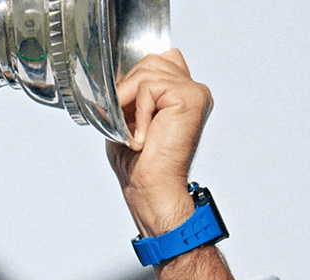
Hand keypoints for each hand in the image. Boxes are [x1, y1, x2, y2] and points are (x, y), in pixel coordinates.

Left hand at [106, 49, 231, 279]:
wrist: (150, 187)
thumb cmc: (140, 164)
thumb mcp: (126, 119)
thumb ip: (129, 94)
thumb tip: (115, 78)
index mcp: (180, 95)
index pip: (157, 61)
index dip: (134, 80)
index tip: (123, 110)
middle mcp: (192, 91)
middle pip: (151, 61)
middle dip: (128, 89)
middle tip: (126, 123)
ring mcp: (194, 92)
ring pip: (148, 71)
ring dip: (130, 102)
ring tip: (136, 131)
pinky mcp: (191, 97)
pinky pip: (150, 86)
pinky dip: (138, 111)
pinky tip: (144, 134)